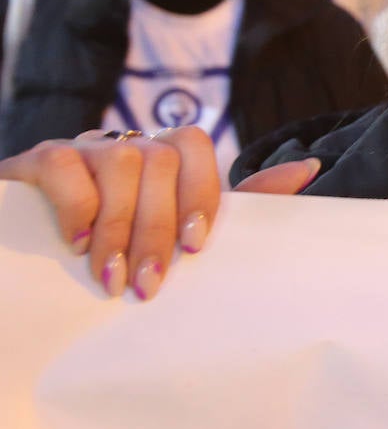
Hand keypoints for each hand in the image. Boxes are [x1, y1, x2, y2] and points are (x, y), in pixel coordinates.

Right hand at [0, 128, 318, 300]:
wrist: (37, 255)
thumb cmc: (126, 247)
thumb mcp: (181, 231)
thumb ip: (242, 204)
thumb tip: (309, 167)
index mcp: (164, 157)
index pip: (194, 145)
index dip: (199, 192)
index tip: (195, 247)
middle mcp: (127, 143)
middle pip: (159, 161)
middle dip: (157, 228)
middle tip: (147, 285)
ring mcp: (82, 148)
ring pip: (120, 161)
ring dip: (118, 227)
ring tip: (109, 278)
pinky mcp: (38, 160)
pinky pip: (64, 163)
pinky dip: (76, 205)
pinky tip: (75, 243)